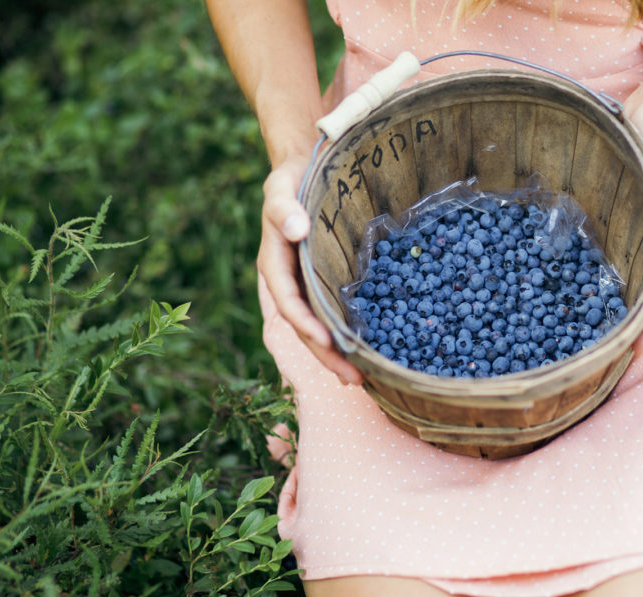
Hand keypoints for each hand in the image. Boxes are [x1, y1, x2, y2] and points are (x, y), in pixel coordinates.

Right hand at [260, 155, 362, 385]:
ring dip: (337, 355)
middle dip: (327, 355)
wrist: (302, 172)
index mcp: (275, 265)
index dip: (307, 324)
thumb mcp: (280, 188)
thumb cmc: (290, 179)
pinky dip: (346, 335)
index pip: (290, 303)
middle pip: (305, 327)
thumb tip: (296, 229)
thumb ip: (283, 209)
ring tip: (362, 378)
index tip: (329, 341)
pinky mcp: (325, 282)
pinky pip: (333, 313)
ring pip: (319, 327)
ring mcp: (307, 285)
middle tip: (354, 379)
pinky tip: (367, 352)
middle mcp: (290, 282)